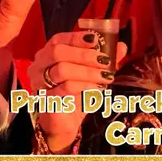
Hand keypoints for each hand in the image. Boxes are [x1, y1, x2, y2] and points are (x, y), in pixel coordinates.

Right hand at [28, 31, 127, 152]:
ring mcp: (40, 83)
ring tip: (105, 77)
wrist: (64, 122)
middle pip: (58, 52)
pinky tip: (97, 89)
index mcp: (47, 55)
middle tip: (104, 61)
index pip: (58, 40)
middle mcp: (39, 66)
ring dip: (87, 72)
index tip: (95, 40)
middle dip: (84, 54)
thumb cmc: (74, 94)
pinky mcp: (46, 100)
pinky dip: (84, 87)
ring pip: (62, 70)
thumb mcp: (90, 74)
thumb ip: (104, 59)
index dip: (76, 38)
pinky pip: (65, 89)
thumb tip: (122, 46)